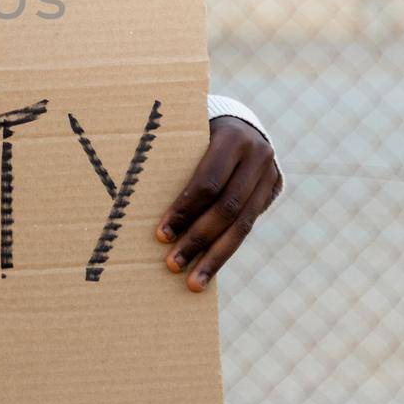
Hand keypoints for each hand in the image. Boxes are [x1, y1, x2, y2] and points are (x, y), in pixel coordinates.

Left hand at [155, 116, 280, 291]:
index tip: (160, 234)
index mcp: (231, 137)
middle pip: (226, 208)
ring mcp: (270, 174)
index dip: (184, 210)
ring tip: (193, 282)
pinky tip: (209, 270)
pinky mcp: (273, 189)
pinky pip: (248, 227)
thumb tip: (131, 196)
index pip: (207, 182)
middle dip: (197, 239)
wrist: (241, 121)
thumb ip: (171, 158)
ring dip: (215, 257)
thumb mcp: (186, 134)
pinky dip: (226, 250)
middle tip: (172, 264)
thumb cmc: (195, 130)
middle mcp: (257, 155)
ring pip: (242, 225)